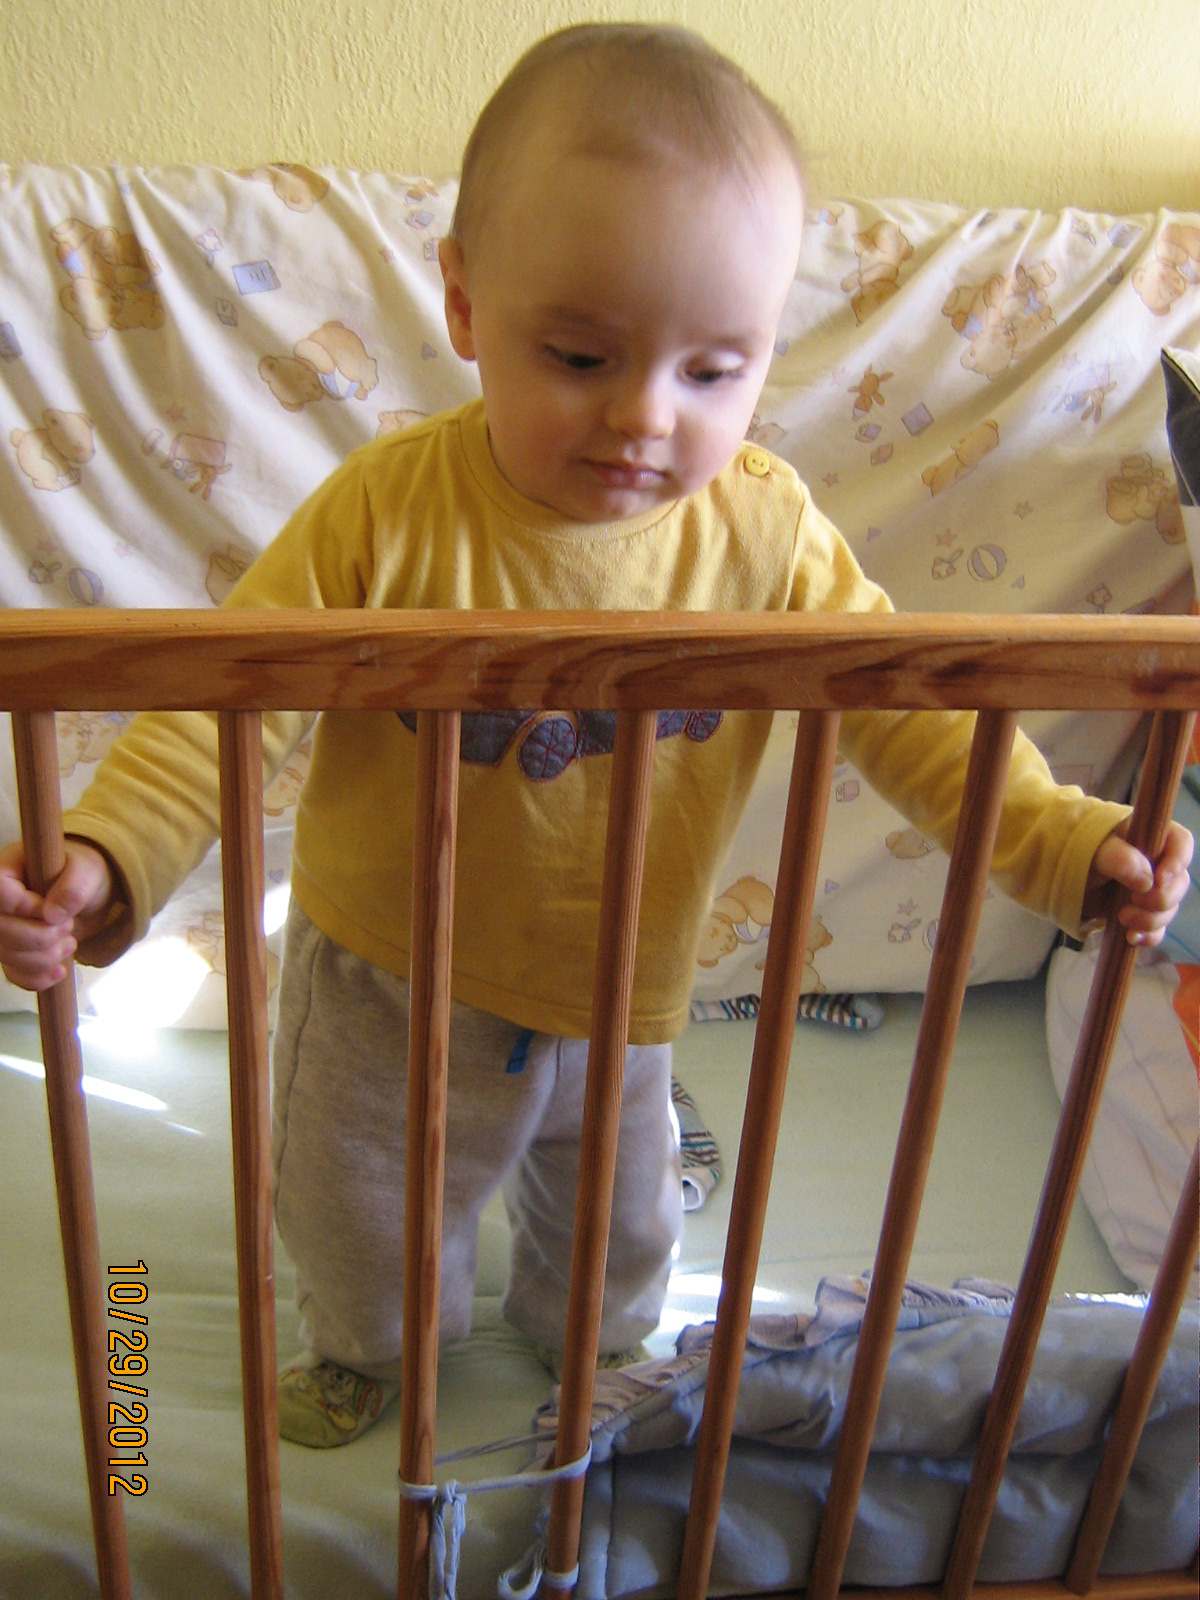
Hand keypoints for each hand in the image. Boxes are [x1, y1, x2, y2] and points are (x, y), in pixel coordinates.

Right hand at [0, 838, 115, 990]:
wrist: (87, 895)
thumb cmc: (80, 872)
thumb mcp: (87, 870)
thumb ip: (73, 887)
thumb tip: (53, 915)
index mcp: (8, 870)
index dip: (25, 907)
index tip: (53, 910)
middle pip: (1, 930)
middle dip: (41, 937)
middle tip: (68, 926)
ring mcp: (3, 928)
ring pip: (7, 955)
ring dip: (45, 957)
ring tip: (69, 942)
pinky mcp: (13, 951)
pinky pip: (14, 974)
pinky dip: (38, 977)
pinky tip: (59, 971)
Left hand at [1083, 819, 1193, 947]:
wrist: (1055, 878)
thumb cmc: (1075, 853)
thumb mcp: (1092, 849)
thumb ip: (1119, 859)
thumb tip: (1148, 881)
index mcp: (1147, 836)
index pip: (1180, 843)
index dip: (1177, 861)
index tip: (1160, 879)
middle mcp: (1154, 863)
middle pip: (1178, 882)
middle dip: (1161, 898)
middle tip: (1134, 902)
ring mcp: (1149, 890)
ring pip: (1169, 908)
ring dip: (1151, 919)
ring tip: (1122, 918)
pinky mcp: (1139, 912)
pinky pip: (1157, 929)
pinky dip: (1148, 936)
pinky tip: (1131, 938)